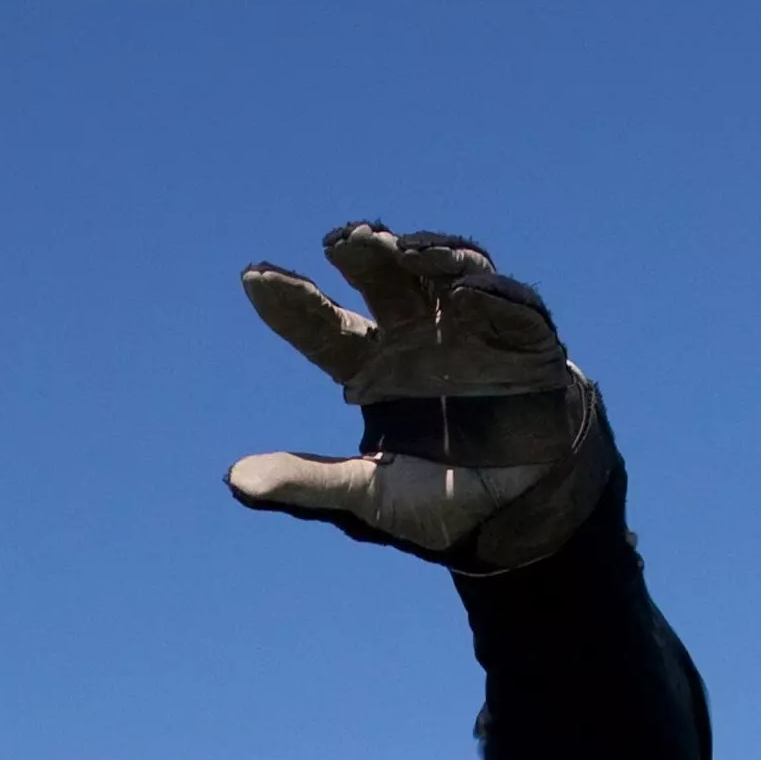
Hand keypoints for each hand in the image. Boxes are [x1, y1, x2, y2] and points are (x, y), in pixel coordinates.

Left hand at [224, 221, 620, 572]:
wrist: (523, 519)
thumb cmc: (443, 503)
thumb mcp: (369, 497)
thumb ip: (309, 483)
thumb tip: (234, 480)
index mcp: (373, 369)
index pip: (322, 327)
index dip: (291, 302)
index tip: (253, 278)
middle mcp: (416, 337)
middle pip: (383, 279)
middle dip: (363, 254)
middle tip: (340, 240)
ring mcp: (471, 331)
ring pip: (445, 272)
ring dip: (426, 254)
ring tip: (400, 248)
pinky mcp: (526, 340)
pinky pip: (510, 307)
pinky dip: (490, 295)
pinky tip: (465, 292)